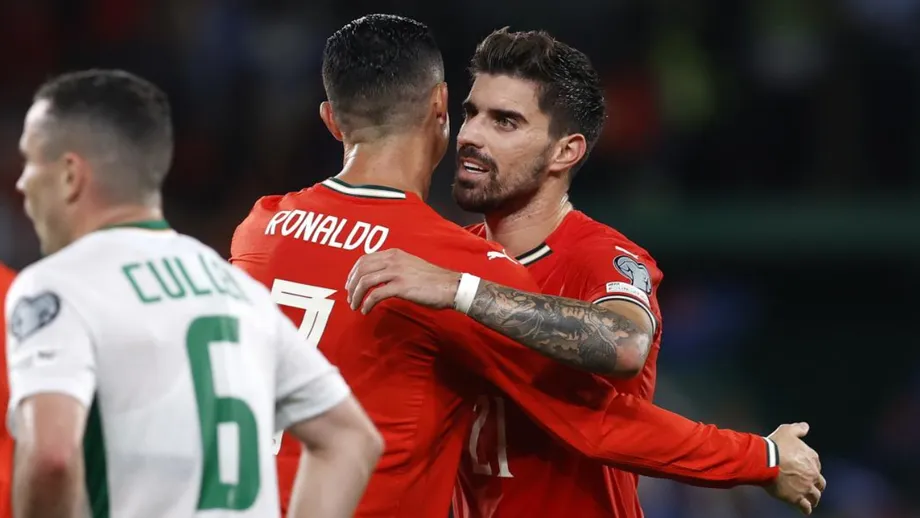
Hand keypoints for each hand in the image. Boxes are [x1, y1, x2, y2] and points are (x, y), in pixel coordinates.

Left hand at [345, 249, 461, 313]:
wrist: (450, 286)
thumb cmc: (433, 280)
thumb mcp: (410, 266)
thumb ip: (394, 268)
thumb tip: (378, 279)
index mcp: (394, 254)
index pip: (364, 259)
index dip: (353, 273)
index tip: (350, 285)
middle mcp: (393, 260)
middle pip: (361, 269)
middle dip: (351, 285)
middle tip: (349, 297)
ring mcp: (397, 273)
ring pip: (365, 282)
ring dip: (356, 296)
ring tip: (355, 306)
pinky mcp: (401, 287)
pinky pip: (376, 295)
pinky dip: (367, 303)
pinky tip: (366, 310)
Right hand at [764, 423, 825, 514]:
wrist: (766, 460)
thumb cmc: (776, 445)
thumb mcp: (787, 431)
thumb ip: (798, 429)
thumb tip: (805, 426)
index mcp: (812, 458)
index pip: (817, 465)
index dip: (812, 467)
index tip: (807, 469)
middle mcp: (812, 474)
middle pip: (820, 482)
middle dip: (817, 485)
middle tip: (813, 487)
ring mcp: (805, 487)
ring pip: (815, 496)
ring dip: (814, 498)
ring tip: (812, 501)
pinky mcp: (796, 497)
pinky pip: (805, 506)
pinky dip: (806, 509)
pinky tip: (805, 510)